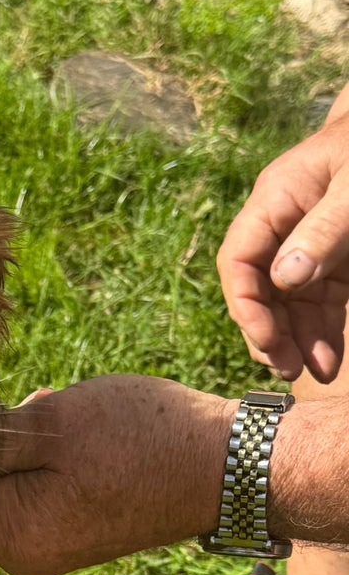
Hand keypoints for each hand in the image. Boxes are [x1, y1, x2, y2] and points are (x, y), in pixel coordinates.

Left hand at [0, 376, 234, 574]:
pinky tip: (65, 430)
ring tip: (50, 415)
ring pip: (4, 487)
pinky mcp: (69, 530)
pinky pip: (34, 492)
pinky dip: (40, 460)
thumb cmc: (144, 441)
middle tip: (18, 410)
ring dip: (17, 448)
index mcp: (13, 537)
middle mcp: (24, 556)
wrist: (225, 466)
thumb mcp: (54, 422)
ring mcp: (49, 546)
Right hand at [217, 90, 348, 384]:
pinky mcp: (334, 263)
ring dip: (298, 342)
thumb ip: (323, 230)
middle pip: (259, 291)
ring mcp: (307, 247)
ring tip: (318, 373)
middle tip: (288, 369)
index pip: (239, 260)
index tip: (268, 339)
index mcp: (274, 201)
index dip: (246, 304)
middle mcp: (282, 229)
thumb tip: (285, 279)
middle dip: (270, 334)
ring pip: (288, 305)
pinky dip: (322, 334)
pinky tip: (329, 360)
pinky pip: (319, 304)